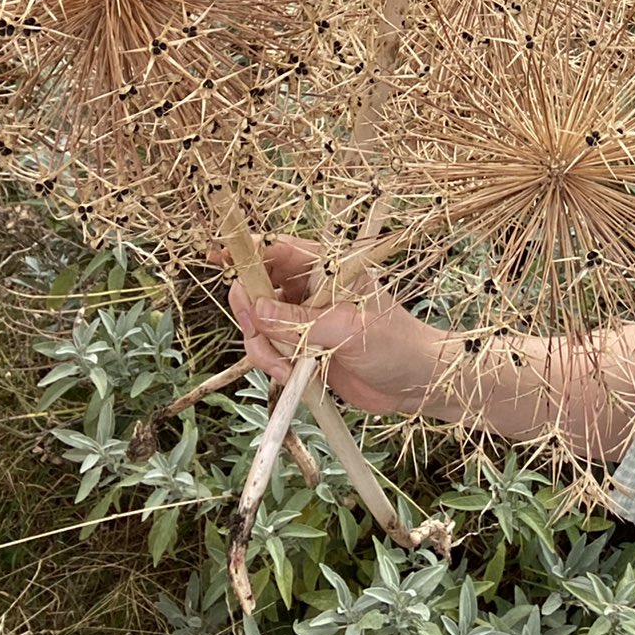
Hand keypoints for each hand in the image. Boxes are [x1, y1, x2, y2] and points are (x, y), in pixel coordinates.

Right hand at [223, 237, 444, 417]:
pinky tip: (291, 376)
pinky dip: (271, 363)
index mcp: (328, 269)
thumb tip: (257, 309)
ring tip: (287, 368)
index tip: (219, 256)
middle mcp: (312, 290)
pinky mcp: (303, 348)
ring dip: (263, 347)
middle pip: (258, 288)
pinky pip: (270, 349)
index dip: (247, 252)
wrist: (416, 384)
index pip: (279, 250)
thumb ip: (300, 321)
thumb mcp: (347, 329)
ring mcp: (305, 319)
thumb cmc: (396, 344)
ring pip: (260, 323)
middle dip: (251, 314)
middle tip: (258, 335)